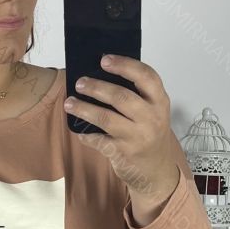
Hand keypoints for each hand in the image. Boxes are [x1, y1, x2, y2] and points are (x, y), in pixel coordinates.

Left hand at [63, 55, 178, 200]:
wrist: (156, 168)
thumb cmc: (149, 132)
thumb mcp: (152, 111)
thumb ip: (136, 94)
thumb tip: (101, 73)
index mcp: (159, 101)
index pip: (146, 76)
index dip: (125, 65)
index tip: (104, 59)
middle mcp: (151, 118)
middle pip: (121, 97)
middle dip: (97, 87)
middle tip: (80, 82)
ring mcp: (137, 137)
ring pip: (106, 118)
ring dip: (84, 109)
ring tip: (70, 103)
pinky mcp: (123, 153)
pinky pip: (98, 140)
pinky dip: (86, 135)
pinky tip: (78, 130)